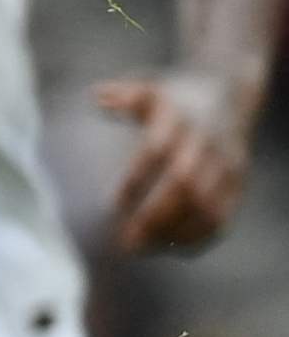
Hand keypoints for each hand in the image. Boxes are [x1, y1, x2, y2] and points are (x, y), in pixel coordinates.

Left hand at [95, 66, 254, 254]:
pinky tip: (173, 248)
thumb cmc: (176, 96)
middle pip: (185, 184)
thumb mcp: (150, 88)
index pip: (156, 151)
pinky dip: (201, 235)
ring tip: (144, 248)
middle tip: (126, 241)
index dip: (135, 180)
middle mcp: (205, 143)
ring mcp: (226, 163)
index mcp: (180, 119)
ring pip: (207, 204)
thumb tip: (97, 96)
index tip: (112, 206)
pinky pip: (225, 213)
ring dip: (176, 231)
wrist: (229, 91)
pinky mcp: (238, 179)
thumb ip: (124, 95)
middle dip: (155, 215)